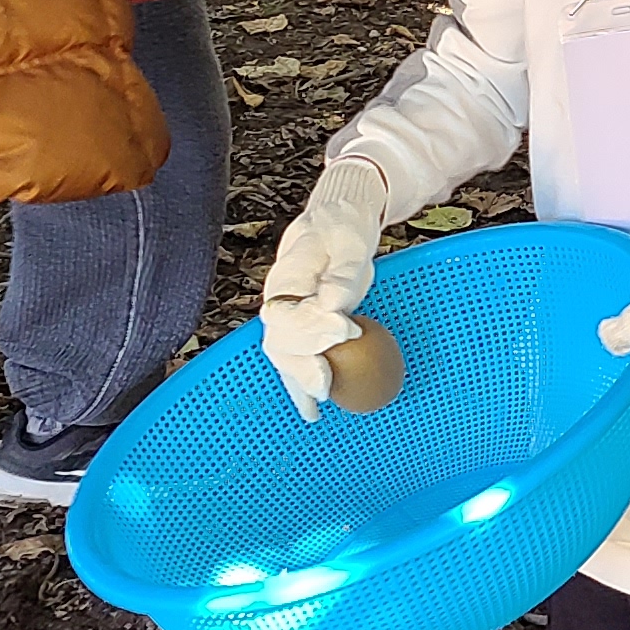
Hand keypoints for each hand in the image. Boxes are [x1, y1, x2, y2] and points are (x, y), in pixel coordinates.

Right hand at [259, 155, 387, 419]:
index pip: (287, 311)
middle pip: (279, 341)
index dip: (312, 328)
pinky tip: (314, 405)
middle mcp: (279, 300)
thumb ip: (341, 274)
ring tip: (315, 410)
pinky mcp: (299, 326)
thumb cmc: (343, 227)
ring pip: (284, 355)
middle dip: (302, 367)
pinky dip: (303, 383)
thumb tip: (335, 306)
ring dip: (298, 383)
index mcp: (287, 276)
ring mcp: (287, 314)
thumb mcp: (349, 241)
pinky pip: (296, 357)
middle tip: (329, 385)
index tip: (346, 331)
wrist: (335, 219)